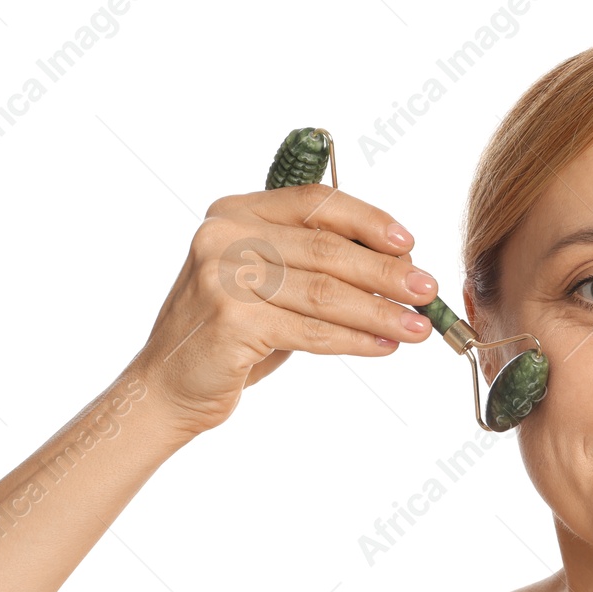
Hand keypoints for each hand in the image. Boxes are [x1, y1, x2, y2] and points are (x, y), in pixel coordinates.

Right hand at [130, 184, 438, 438]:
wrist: (166, 387)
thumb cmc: (227, 336)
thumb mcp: (265, 285)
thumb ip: (312, 266)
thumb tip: (395, 266)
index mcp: (235, 212)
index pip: (315, 204)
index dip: (368, 221)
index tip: (409, 243)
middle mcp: (224, 236)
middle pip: (327, 249)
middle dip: (386, 272)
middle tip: (426, 290)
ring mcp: (223, 277)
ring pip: (325, 292)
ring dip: (380, 312)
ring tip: (418, 327)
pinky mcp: (231, 321)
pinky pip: (311, 330)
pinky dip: (354, 339)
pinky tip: (382, 346)